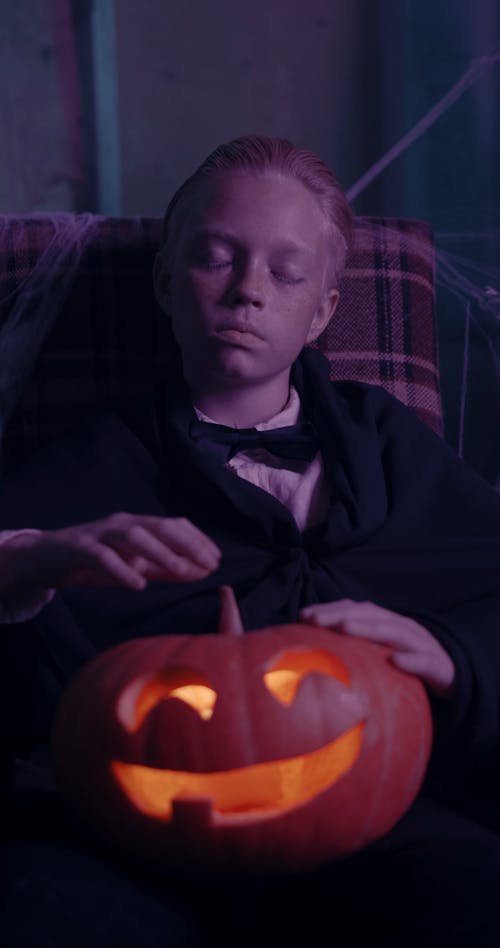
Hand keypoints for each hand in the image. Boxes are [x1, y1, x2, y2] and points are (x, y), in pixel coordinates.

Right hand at [0, 513, 221, 592]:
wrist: (45, 558)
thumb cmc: (93, 562)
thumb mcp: (132, 565)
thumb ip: (163, 569)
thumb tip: (199, 572)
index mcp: (136, 525)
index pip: (173, 525)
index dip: (197, 539)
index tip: (216, 559)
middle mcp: (121, 523)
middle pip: (159, 526)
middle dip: (187, 544)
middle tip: (209, 564)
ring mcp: (99, 533)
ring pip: (134, 536)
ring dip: (161, 553)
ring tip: (182, 571)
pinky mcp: (79, 548)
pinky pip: (102, 557)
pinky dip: (121, 569)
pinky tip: (137, 584)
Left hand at [299, 599, 455, 698]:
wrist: (452, 675)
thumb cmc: (406, 663)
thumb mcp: (379, 652)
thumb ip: (354, 647)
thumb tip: (313, 650)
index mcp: (386, 622)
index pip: (356, 608)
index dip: (330, 608)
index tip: (303, 615)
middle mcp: (401, 627)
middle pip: (371, 615)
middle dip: (341, 614)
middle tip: (315, 620)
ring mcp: (420, 644)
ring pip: (394, 631)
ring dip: (368, 628)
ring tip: (344, 628)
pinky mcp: (437, 665)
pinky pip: (424, 662)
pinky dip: (410, 661)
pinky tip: (394, 662)